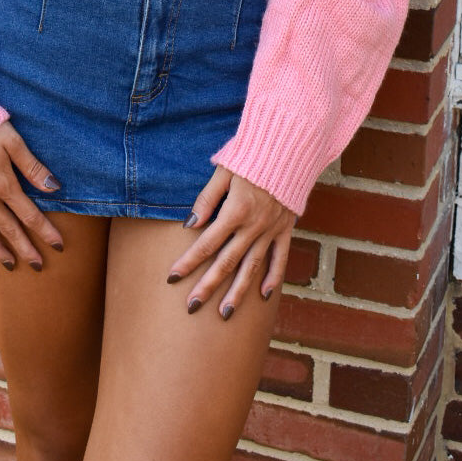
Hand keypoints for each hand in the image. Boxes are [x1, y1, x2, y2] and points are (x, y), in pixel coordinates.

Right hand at [0, 121, 62, 271]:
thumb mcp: (14, 142)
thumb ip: (33, 168)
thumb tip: (55, 188)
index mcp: (3, 185)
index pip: (29, 215)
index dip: (45, 232)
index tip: (58, 246)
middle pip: (8, 229)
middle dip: (25, 250)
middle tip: (37, 266)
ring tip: (8, 263)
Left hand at [166, 167, 294, 318]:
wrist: (289, 147)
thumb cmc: (251, 155)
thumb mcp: (224, 170)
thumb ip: (207, 199)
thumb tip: (189, 225)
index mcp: (235, 211)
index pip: (206, 243)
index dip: (188, 261)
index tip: (172, 277)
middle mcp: (253, 226)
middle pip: (226, 262)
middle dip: (208, 286)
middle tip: (192, 306)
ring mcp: (271, 230)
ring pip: (252, 267)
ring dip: (238, 292)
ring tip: (225, 313)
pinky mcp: (285, 229)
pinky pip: (279, 258)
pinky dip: (273, 277)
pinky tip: (263, 295)